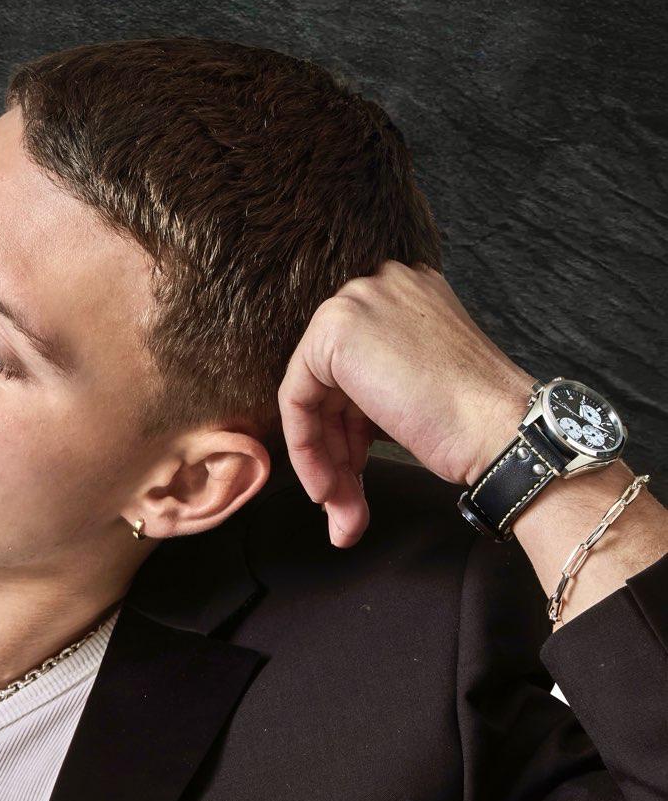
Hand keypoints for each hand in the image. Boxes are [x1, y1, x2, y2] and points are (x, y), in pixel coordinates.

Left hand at [277, 260, 533, 546]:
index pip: (357, 367)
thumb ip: (380, 383)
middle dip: (337, 449)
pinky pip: (297, 398)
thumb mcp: (423, 384)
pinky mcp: (334, 330)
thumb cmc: (478, 420)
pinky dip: (307, 449)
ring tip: (345, 513)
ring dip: (326, 462)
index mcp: (406, 295)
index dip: (353, 427)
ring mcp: (356, 303)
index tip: (359, 472)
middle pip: (332, 382)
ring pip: (313, 394)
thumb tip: (335, 425)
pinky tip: (329, 489)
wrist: (503, 430)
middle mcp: (379, 286)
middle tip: (347, 505)